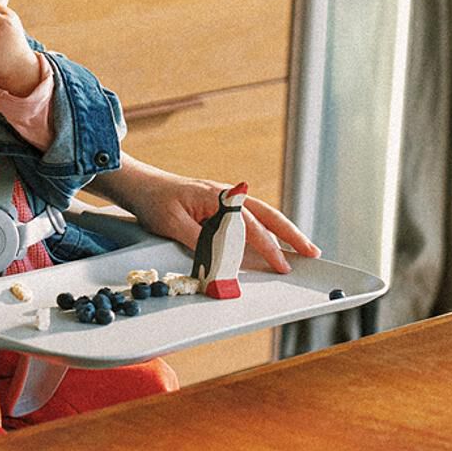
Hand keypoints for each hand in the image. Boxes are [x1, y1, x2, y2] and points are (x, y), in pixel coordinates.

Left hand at [92, 155, 320, 274]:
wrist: (138, 185)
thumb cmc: (154, 202)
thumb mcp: (173, 225)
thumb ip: (201, 242)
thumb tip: (225, 261)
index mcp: (218, 197)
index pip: (249, 225)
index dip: (267, 247)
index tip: (281, 265)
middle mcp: (226, 196)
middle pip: (267, 215)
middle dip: (291, 235)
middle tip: (312, 253)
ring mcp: (225, 199)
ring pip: (262, 215)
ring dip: (282, 232)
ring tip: (301, 248)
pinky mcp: (220, 206)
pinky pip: (249, 218)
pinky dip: (266, 230)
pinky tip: (273, 241)